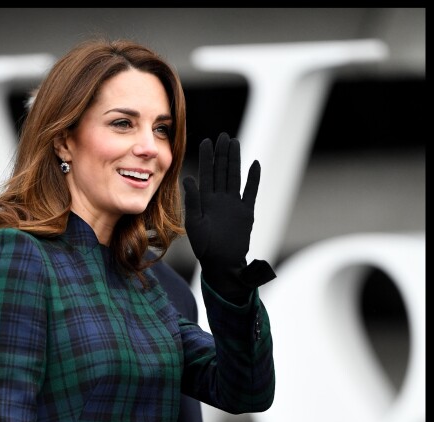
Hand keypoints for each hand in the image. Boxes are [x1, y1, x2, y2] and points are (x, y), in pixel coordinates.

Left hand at [183, 132, 274, 300]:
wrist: (222, 264)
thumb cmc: (205, 248)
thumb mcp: (194, 223)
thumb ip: (192, 201)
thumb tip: (188, 178)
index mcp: (205, 201)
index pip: (206, 174)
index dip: (206, 158)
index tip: (206, 142)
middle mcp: (219, 199)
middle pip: (221, 171)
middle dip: (222, 154)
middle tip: (223, 136)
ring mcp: (233, 204)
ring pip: (235, 177)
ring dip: (235, 160)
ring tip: (234, 143)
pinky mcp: (246, 212)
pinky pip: (250, 192)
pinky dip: (253, 179)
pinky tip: (255, 164)